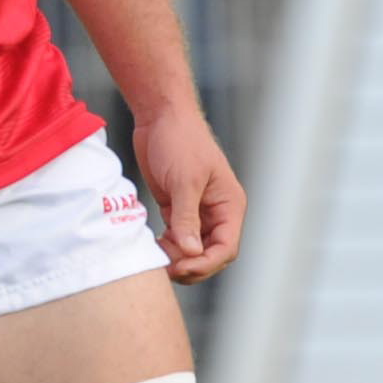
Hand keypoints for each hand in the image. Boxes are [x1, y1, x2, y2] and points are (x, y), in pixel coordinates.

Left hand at [131, 101, 245, 283]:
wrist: (160, 116)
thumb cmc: (180, 140)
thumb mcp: (184, 181)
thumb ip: (187, 218)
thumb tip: (191, 252)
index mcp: (229, 205)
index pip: (226, 248)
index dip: (207, 263)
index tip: (182, 267)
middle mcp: (217, 211)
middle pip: (211, 254)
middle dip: (192, 265)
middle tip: (167, 266)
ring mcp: (197, 211)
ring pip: (192, 249)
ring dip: (177, 258)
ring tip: (158, 253)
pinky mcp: (177, 208)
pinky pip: (177, 238)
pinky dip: (167, 246)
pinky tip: (153, 244)